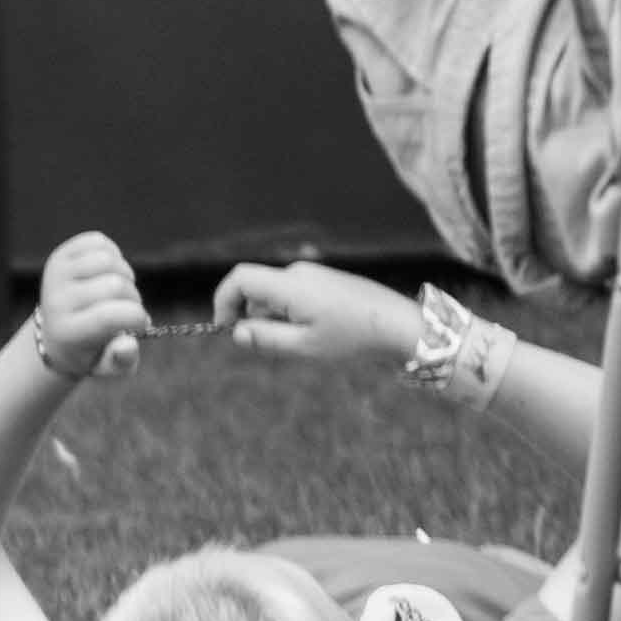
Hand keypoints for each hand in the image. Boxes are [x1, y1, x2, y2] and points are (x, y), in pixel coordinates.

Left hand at [32, 230, 147, 379]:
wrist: (55, 334)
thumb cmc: (89, 352)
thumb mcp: (107, 366)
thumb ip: (121, 362)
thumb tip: (128, 344)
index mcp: (68, 332)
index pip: (109, 317)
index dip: (137, 317)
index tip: (141, 324)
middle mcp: (57, 301)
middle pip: (116, 285)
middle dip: (134, 298)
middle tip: (129, 310)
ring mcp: (56, 274)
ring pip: (109, 260)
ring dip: (126, 276)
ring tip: (120, 292)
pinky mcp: (60, 255)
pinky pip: (99, 242)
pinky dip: (114, 256)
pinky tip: (108, 274)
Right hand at [210, 259, 423, 371]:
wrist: (397, 324)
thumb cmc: (353, 338)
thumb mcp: (305, 347)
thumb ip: (266, 339)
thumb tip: (236, 332)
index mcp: (290, 285)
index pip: (239, 278)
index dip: (223, 302)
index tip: (227, 330)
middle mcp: (298, 273)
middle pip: (256, 289)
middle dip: (253, 317)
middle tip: (275, 347)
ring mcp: (312, 274)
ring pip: (275, 294)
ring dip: (274, 318)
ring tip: (303, 342)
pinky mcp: (324, 280)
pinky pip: (293, 293)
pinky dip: (290, 313)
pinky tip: (316, 332)